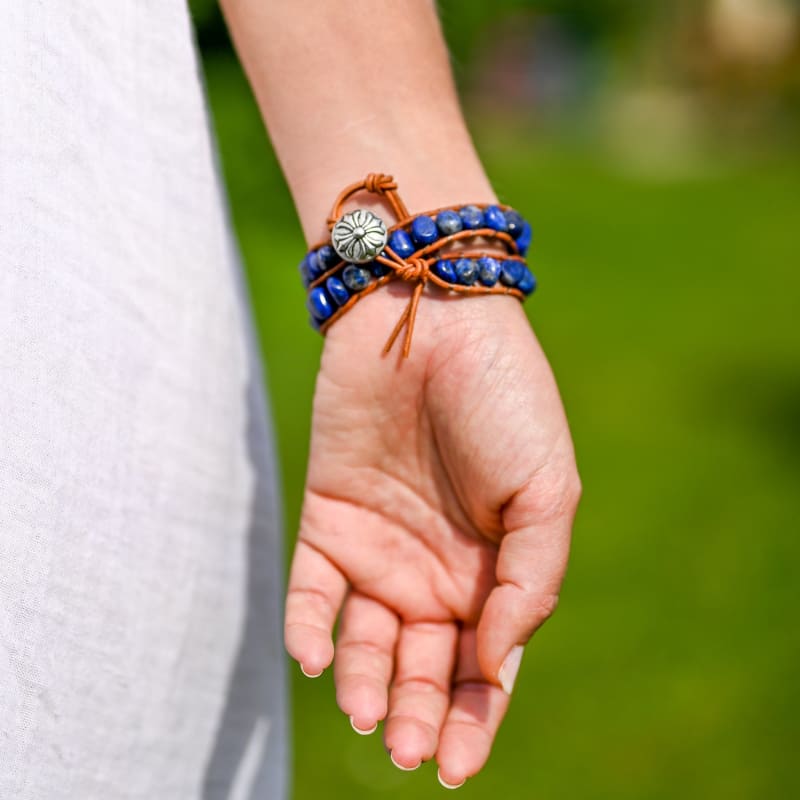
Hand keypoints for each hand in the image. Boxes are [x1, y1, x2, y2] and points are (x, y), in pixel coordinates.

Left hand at [285, 286, 579, 786]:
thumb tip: (493, 666)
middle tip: (404, 748)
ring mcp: (381, 546)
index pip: (483, 665)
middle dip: (414, 713)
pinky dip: (309, 627)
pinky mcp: (329, 517)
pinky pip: (312, 589)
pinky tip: (315, 655)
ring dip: (361, 682)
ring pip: (364, 639)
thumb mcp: (548, 490)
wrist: (429, 318)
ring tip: (362, 708)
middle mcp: (437, 569)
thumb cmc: (504, 399)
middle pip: (421, 664)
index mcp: (496, 570)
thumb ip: (531, 583)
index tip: (452, 764)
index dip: (472, 719)